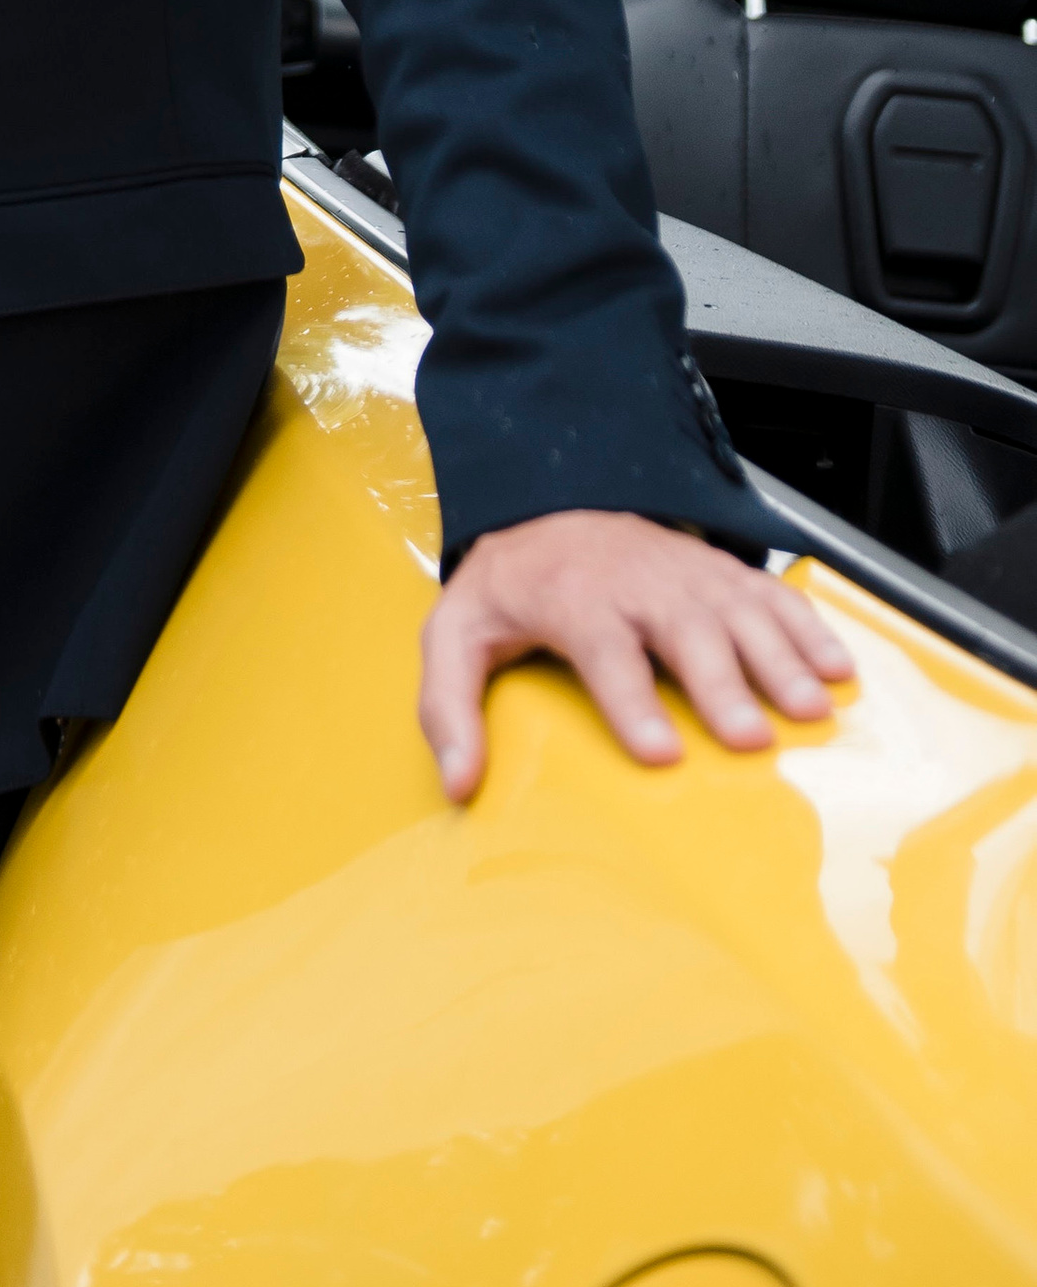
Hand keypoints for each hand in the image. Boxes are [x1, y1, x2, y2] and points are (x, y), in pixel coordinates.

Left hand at [419, 506, 854, 801]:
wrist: (550, 505)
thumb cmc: (511, 586)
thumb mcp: (456, 635)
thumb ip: (447, 706)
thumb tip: (458, 781)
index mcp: (573, 601)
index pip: (604, 651)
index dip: (632, 703)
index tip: (661, 752)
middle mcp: (637, 583)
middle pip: (685, 632)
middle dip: (721, 684)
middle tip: (751, 739)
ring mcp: (686, 574)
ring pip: (739, 613)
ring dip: (779, 659)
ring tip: (812, 709)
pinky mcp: (720, 571)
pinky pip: (771, 595)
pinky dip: (810, 628)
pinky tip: (838, 669)